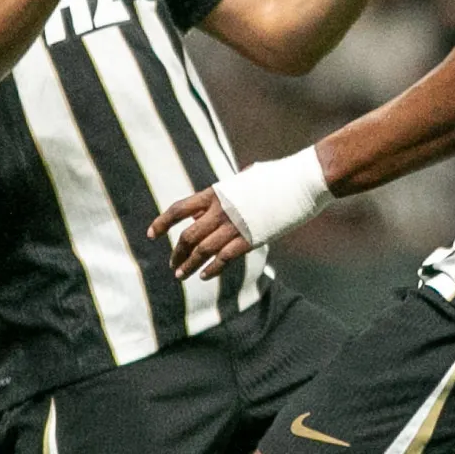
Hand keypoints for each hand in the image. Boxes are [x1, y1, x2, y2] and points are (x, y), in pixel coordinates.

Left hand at [149, 149, 330, 280]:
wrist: (303, 181)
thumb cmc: (279, 177)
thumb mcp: (246, 179)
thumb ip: (228, 192)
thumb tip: (216, 201)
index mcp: (216, 192)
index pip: (179, 209)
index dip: (162, 222)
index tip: (152, 234)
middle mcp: (221, 210)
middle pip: (188, 236)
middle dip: (177, 252)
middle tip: (173, 264)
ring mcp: (235, 225)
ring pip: (202, 251)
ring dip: (188, 265)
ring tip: (181, 276)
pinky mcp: (251, 238)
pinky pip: (224, 258)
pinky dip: (212, 269)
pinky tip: (204, 276)